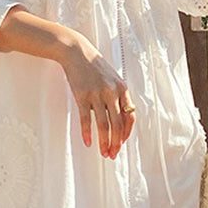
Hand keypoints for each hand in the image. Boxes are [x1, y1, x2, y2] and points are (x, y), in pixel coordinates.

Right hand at [60, 32, 135, 158]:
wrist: (77, 52)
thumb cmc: (95, 67)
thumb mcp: (112, 78)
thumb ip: (117, 96)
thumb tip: (119, 119)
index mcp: (122, 89)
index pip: (130, 116)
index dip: (127, 132)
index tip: (122, 143)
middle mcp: (112, 93)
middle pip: (118, 124)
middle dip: (116, 142)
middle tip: (113, 155)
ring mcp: (97, 94)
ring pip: (103, 124)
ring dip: (104, 142)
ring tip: (103, 153)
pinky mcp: (82, 96)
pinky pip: (86, 119)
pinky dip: (87, 133)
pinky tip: (88, 143)